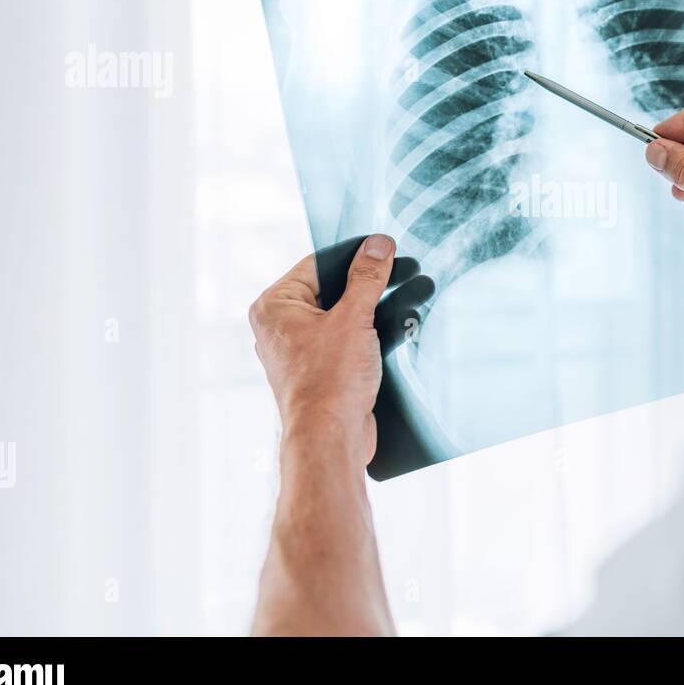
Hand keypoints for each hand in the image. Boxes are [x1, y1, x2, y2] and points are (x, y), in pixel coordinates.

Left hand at [248, 234, 434, 467]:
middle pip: (332, 290)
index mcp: (275, 306)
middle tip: (401, 270)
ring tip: (408, 295)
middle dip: (369, 284)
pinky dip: (371, 333)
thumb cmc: (330, 381)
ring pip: (343, 316)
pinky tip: (399, 326)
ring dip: (375, 309)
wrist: (331, 439)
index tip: (384, 247)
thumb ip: (367, 278)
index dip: (354, 254)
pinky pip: (347, 340)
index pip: (317, 264)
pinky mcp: (322, 371)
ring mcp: (301, 350)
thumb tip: (378, 245)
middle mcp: (282, 326)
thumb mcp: (353, 318)